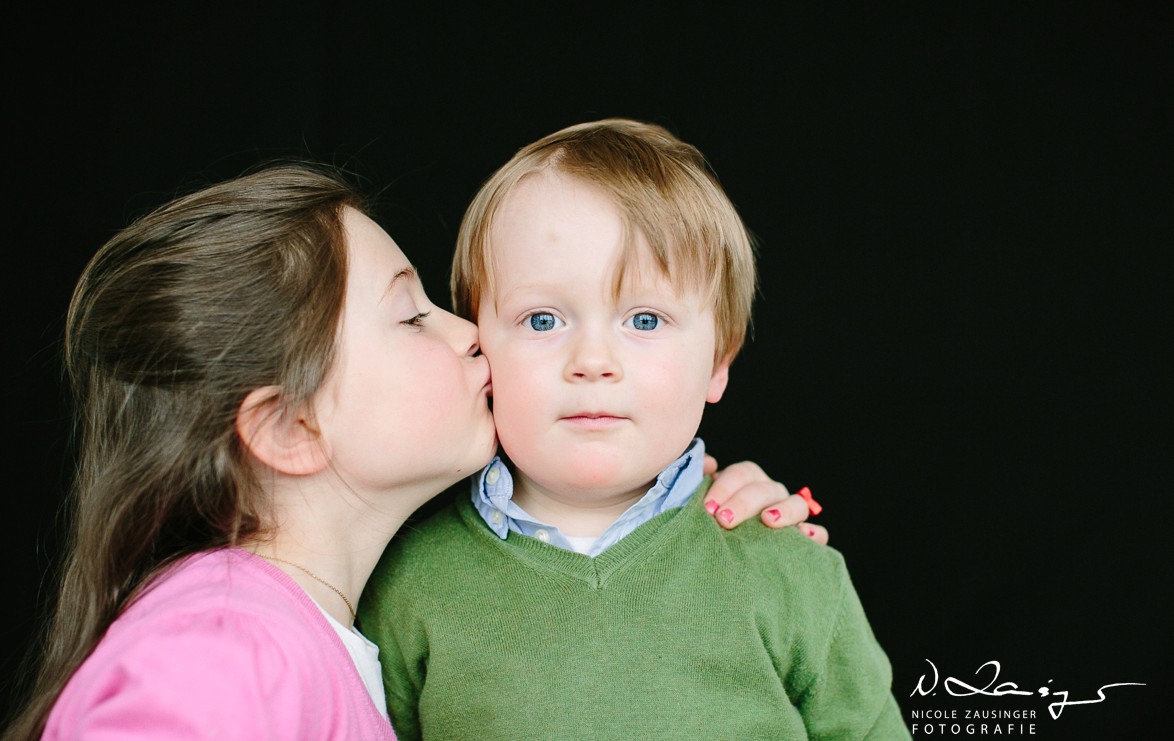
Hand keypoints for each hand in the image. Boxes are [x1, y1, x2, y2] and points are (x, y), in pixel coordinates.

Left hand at [702, 455, 827, 543]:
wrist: (716, 559)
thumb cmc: (706, 527)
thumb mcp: (697, 504)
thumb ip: (696, 480)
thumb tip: (709, 463)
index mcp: (747, 482)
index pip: (743, 474)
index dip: (725, 487)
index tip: (708, 507)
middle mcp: (771, 495)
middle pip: (765, 489)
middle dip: (744, 502)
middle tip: (723, 520)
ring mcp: (790, 516)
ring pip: (797, 504)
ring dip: (784, 510)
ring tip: (767, 520)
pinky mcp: (804, 542)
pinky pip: (819, 534)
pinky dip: (814, 533)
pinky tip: (803, 535)